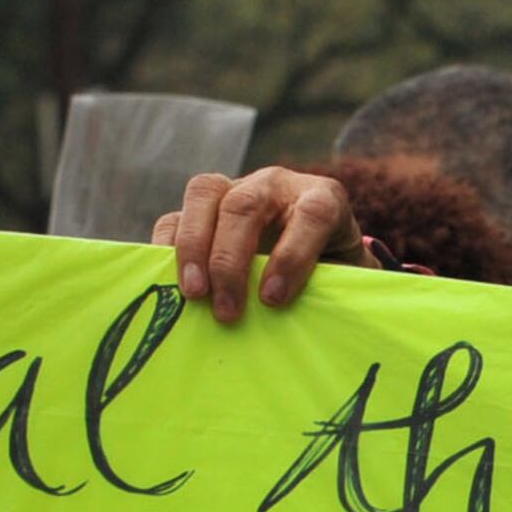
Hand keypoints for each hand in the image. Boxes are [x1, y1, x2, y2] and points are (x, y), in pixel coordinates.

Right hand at [149, 167, 363, 326]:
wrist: (318, 251)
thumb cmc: (333, 272)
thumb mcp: (343, 280)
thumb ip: (330, 292)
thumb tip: (303, 325)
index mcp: (324, 199)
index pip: (312, 214)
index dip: (293, 255)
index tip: (273, 300)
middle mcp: (277, 185)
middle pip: (247, 204)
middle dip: (231, 260)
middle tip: (227, 310)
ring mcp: (236, 188)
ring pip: (204, 195)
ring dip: (194, 247)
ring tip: (195, 294)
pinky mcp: (203, 207)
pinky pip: (175, 215)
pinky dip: (168, 246)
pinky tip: (170, 281)